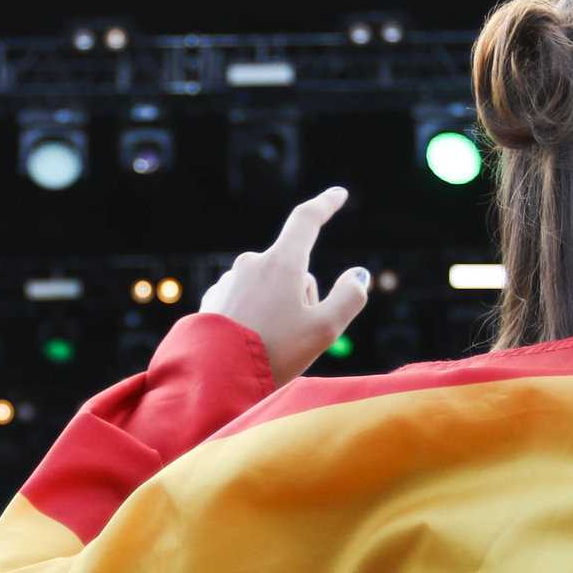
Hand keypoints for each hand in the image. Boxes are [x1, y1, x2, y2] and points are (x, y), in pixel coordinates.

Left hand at [200, 187, 369, 384]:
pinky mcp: (213, 298)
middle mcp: (252, 263)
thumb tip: (359, 275)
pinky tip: (249, 342)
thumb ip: (350, 298)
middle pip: (292, 268)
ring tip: (270, 345)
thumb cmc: (275, 353)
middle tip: (297, 336)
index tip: (337, 195)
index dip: (325, 205)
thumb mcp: (325, 330)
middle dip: (301, 295)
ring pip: (268, 286)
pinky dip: (253, 316)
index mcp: (281, 263)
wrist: (215, 378)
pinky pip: (245, 300)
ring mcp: (229, 280)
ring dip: (276, 307)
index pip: (306, 220)